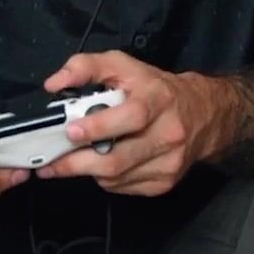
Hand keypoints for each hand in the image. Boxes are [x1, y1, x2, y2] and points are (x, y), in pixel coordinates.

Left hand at [37, 51, 210, 196]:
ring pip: (116, 178)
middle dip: (78, 163)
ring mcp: (169, 163)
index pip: (132, 116)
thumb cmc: (155, 88)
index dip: (100, 126)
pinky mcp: (165, 183)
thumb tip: (53, 84)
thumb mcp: (123, 66)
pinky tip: (103, 164)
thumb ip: (86, 67)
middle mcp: (169, 133)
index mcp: (159, 99)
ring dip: (88, 171)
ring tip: (71, 161)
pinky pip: (122, 187)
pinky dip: (105, 179)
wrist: (203, 114)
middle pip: (118, 159)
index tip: (70, 131)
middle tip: (50, 162)